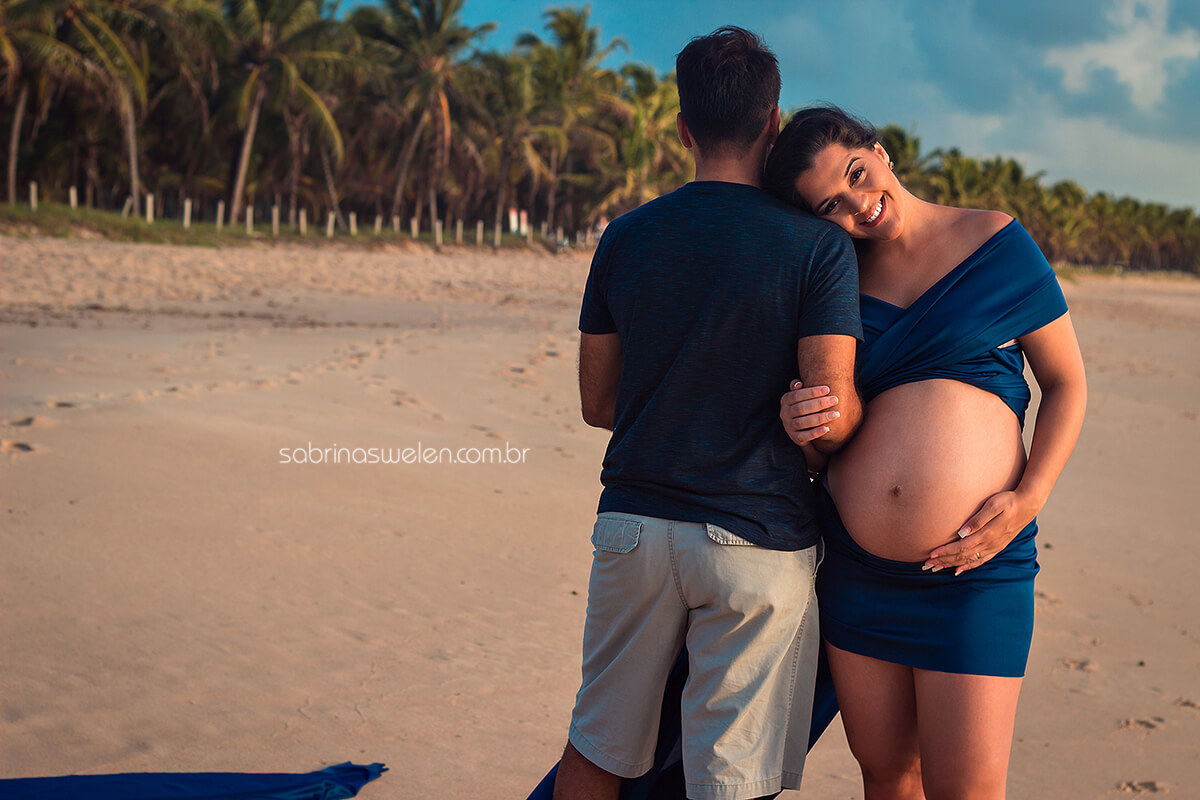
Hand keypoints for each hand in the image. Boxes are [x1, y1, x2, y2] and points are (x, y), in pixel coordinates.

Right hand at [779, 379, 839, 445]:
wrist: (801, 428)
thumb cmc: (804, 406)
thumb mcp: (800, 396)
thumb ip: (799, 389)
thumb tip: (799, 384)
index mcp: (786, 401)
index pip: (797, 395)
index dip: (812, 392)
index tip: (827, 389)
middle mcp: (785, 413)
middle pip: (801, 408)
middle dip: (819, 403)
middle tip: (835, 400)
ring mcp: (789, 426)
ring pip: (803, 422)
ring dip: (820, 418)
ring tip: (836, 414)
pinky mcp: (795, 438)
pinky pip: (804, 436)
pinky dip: (816, 433)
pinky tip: (827, 428)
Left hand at [923, 490, 1039, 575]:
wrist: (1028, 504)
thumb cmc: (1008, 501)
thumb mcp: (993, 505)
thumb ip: (978, 520)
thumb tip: (961, 533)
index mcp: (987, 534)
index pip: (961, 546)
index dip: (945, 552)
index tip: (930, 555)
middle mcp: (990, 544)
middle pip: (962, 556)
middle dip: (943, 561)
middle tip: (926, 566)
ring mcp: (994, 547)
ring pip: (969, 560)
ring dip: (952, 564)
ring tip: (936, 568)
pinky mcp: (997, 547)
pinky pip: (981, 560)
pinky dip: (968, 566)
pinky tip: (958, 570)